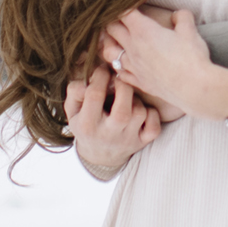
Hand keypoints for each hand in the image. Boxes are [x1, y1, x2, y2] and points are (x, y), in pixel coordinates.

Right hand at [64, 63, 159, 177]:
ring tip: (127, 99)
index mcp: (87, 125)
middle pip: (123, 108)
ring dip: (136, 100)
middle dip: (123, 86)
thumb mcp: (73, 110)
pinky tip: (140, 112)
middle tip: (119, 80)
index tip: (103, 70)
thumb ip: (75, 91)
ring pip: (139, 112)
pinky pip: (154, 126)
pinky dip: (151, 115)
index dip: (100, 76)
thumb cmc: (86, 124)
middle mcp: (108, 135)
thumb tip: (88, 79)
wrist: (100, 156)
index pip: (95, 95)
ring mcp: (127, 140)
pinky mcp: (142, 142)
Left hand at [103, 7, 227, 123]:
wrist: (195, 88)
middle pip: (110, 29)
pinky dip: (117, 66)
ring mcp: (133, 66)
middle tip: (119, 17)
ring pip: (107, 52)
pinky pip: (119, 73)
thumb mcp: (190, 30)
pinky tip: (122, 65)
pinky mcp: (138, 82)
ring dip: (108, 43)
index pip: (123, 11)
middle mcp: (133, 47)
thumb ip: (182, 17)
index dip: (125, 3)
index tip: (130, 1)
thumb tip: (178, 15)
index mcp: (143, 30)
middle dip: (111, 20)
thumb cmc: (192, 58)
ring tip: (114, 40)